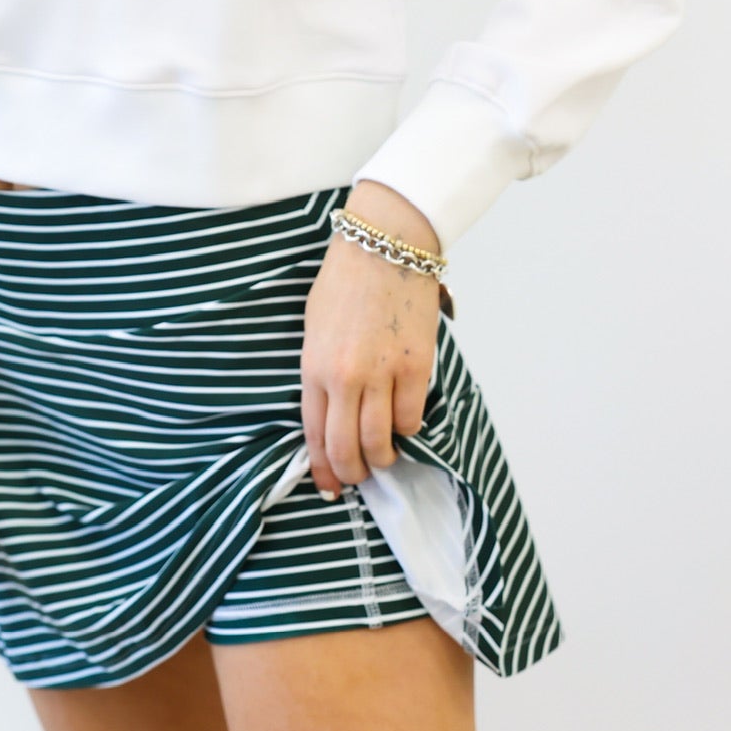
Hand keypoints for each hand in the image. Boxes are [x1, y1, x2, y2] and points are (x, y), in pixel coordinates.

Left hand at [301, 182, 444, 499]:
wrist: (385, 244)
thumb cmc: (345, 280)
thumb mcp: (314, 326)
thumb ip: (319, 370)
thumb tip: (329, 410)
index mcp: (314, 366)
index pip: (315, 434)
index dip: (324, 468)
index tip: (330, 486)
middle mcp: (345, 377)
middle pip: (347, 448)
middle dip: (352, 472)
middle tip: (359, 475)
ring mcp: (382, 374)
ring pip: (381, 442)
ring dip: (383, 458)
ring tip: (384, 455)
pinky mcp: (416, 367)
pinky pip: (412, 418)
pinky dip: (407, 427)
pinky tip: (404, 419)